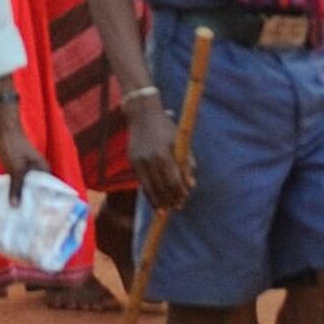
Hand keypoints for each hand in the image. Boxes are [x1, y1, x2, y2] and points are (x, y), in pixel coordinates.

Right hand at [128, 89, 194, 209]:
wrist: (142, 114)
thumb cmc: (166, 127)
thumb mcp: (180, 142)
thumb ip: (187, 163)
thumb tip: (192, 185)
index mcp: (164, 155)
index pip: (173, 181)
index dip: (180, 193)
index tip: (184, 200)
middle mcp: (150, 160)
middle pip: (162, 187)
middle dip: (170, 199)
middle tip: (177, 207)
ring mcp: (139, 161)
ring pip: (149, 188)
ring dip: (158, 200)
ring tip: (165, 209)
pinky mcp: (132, 161)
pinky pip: (141, 182)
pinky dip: (148, 192)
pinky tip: (154, 199)